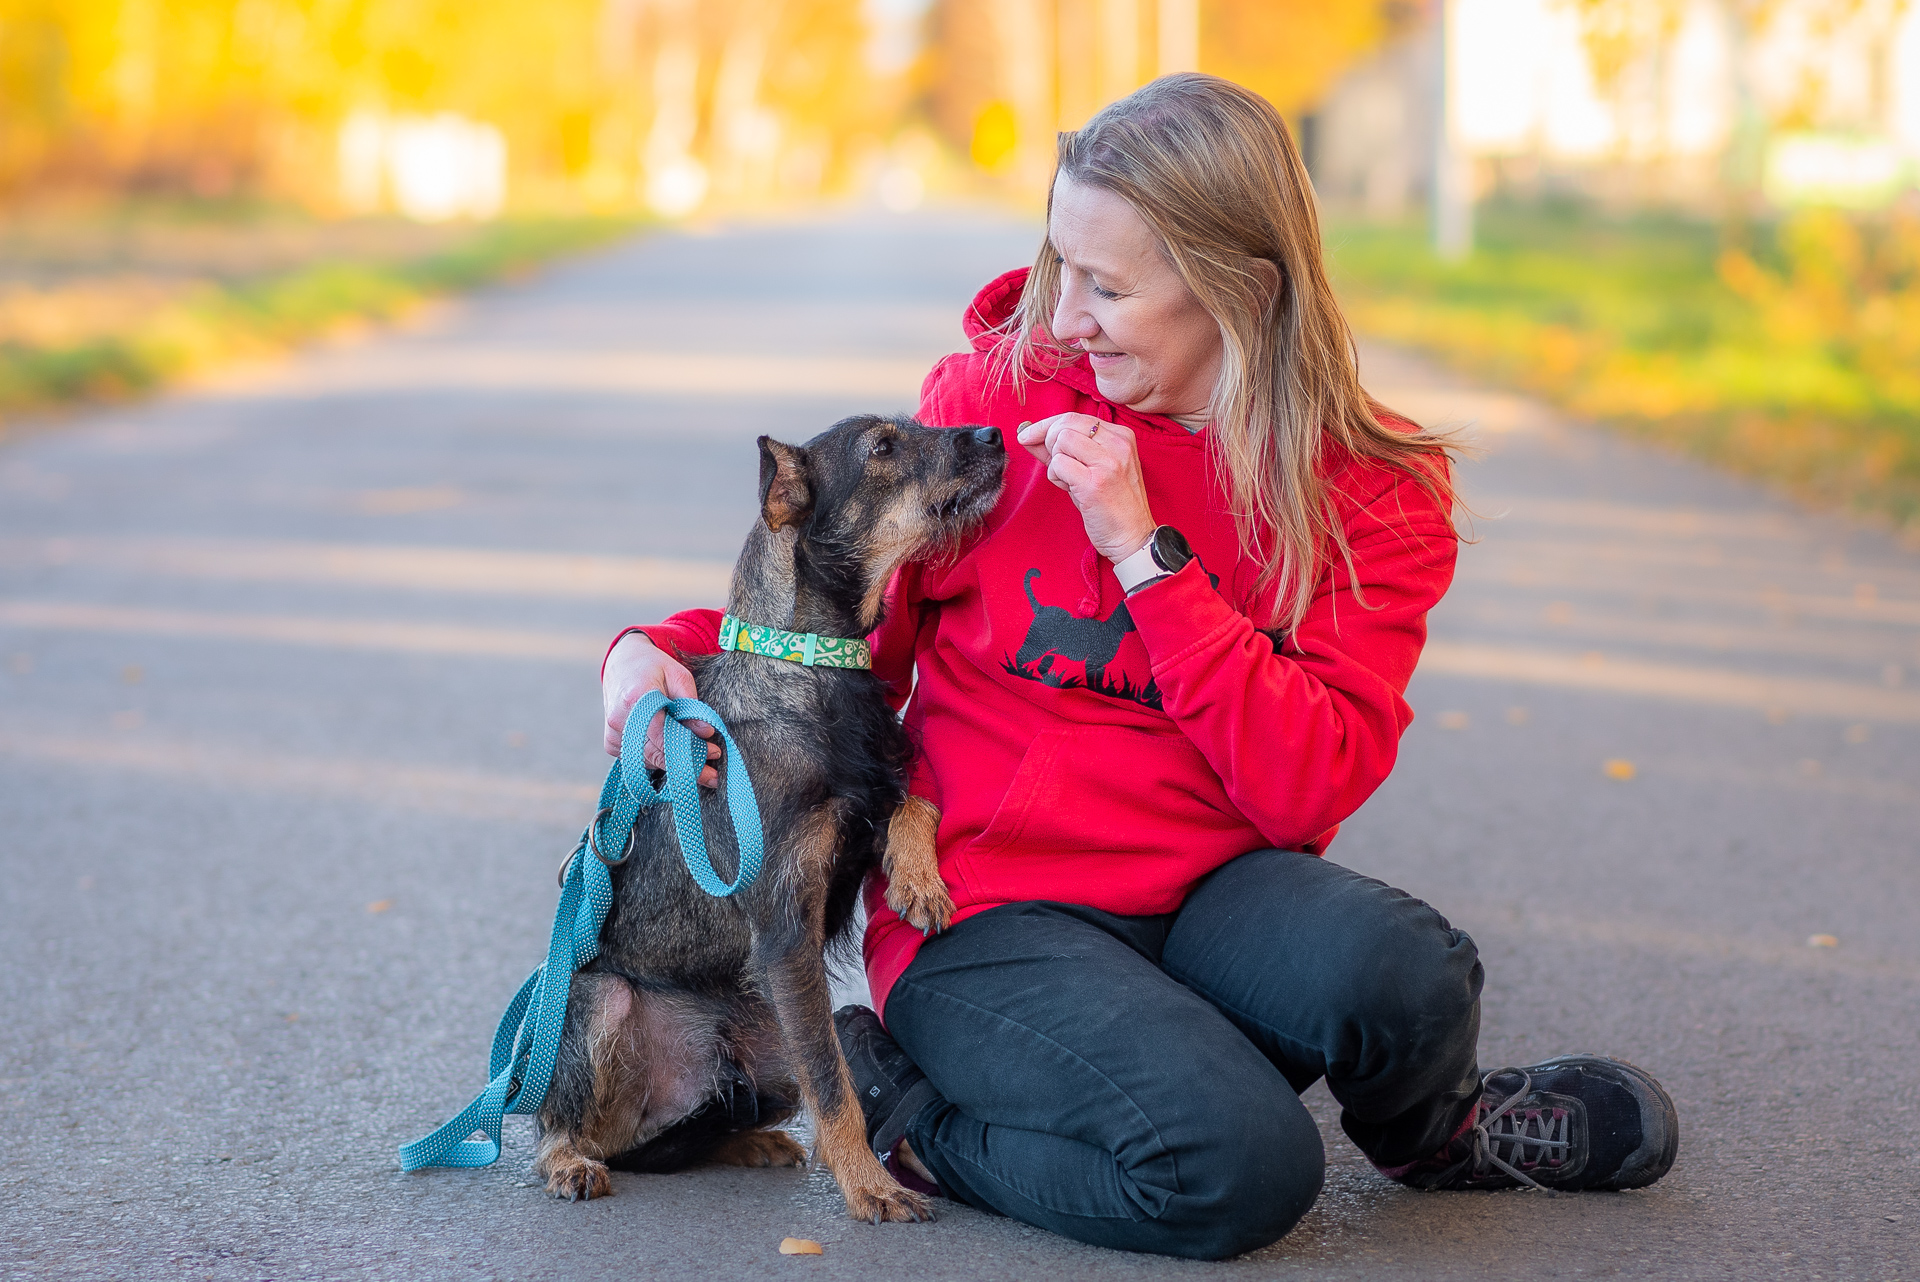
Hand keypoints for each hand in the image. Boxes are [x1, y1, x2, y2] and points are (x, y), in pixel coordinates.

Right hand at [602, 631, 718, 787]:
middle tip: (712, 774)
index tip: (713, 753)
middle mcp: (620, 720)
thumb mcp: (679, 677)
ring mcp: (613, 733)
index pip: (663, 736)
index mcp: (636, 699)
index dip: (690, 748)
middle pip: (655, 754)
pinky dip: (657, 761)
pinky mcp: (611, 743)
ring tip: (701, 766)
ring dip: (674, 766)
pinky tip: (674, 756)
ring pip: (648, 761)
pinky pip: (638, 761)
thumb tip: (706, 732)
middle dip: (686, 766)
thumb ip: (692, 706)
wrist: (622, 663)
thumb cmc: (654, 668)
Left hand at [1015, 414, 1155, 562]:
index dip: (1047, 424)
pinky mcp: (1095, 482)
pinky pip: (1058, 464)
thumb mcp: (1092, 469)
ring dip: (1055, 461)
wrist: (1133, 536)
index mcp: (1121, 437)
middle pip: (1066, 423)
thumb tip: (1030, 435)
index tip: (1029, 434)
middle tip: (1054, 463)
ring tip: (1068, 480)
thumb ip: (1064, 450)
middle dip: (1047, 440)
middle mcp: (1118, 444)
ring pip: (1061, 441)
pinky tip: (1069, 488)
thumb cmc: (1112, 505)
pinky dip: (1055, 476)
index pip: (1075, 417)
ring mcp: (1108, 462)